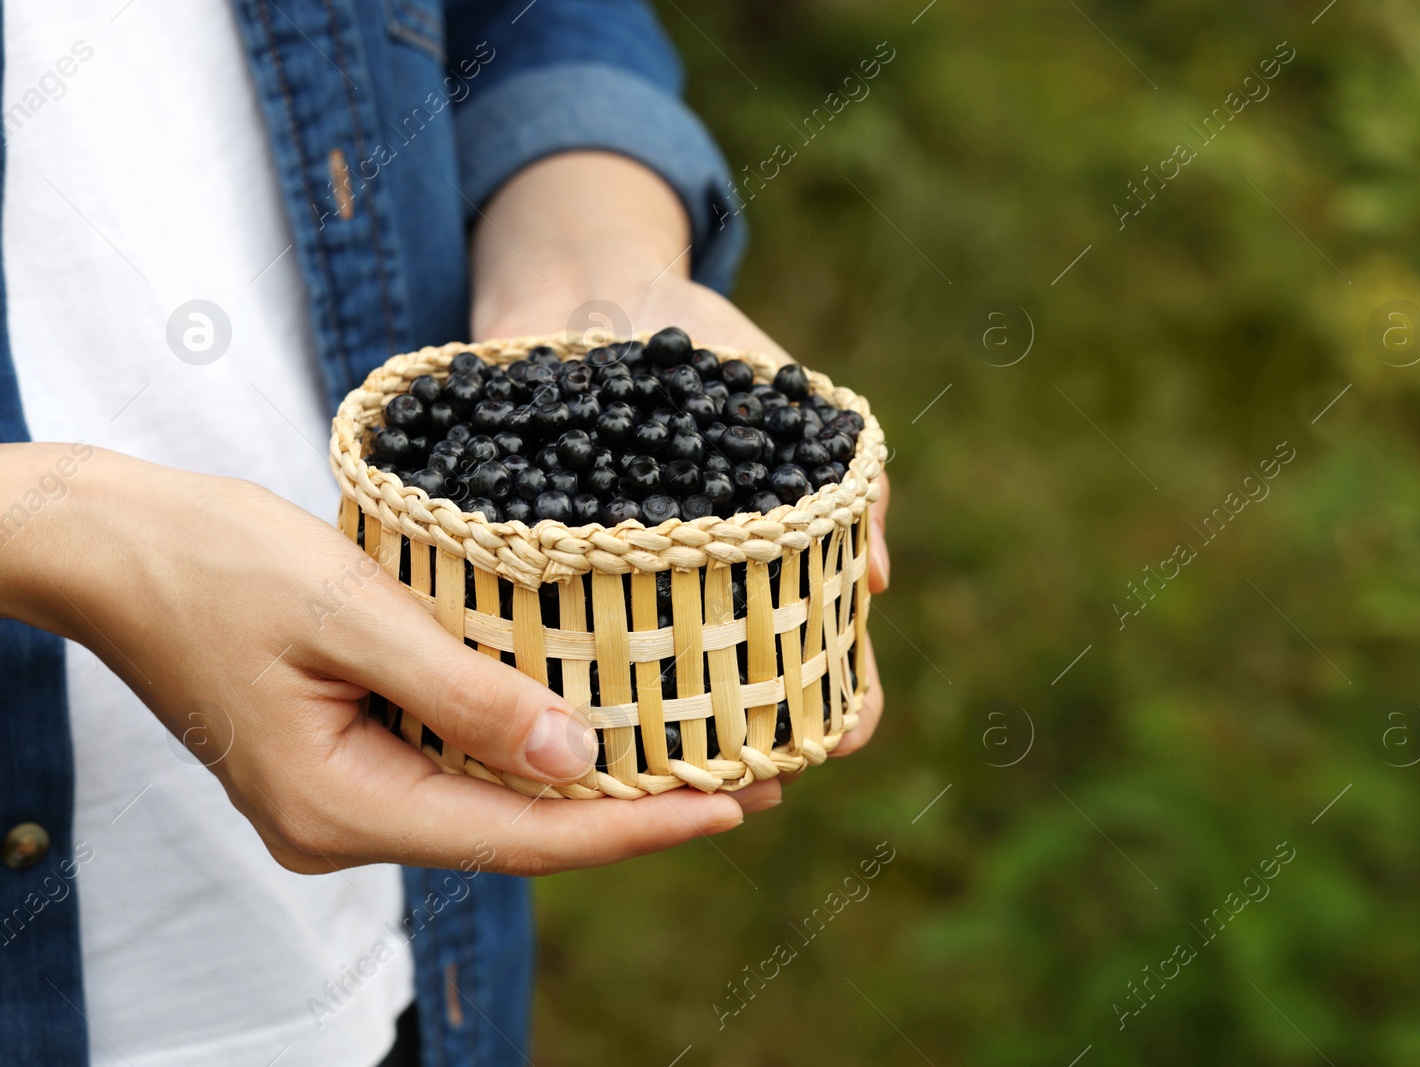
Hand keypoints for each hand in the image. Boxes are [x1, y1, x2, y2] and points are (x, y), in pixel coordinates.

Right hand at [0, 445, 777, 875]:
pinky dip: (533, 746)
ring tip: (699, 756)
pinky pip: (459, 764)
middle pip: (518, 831)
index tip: (731, 805)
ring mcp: (346, 790)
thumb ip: (464, 691)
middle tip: (748, 779)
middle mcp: (346, 819)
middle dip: (632, 808)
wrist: (116, 543)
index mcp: (341, 805)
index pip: (521, 837)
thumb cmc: (214, 563)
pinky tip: (598, 722)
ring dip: (591, 779)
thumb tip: (577, 753)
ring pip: (495, 801)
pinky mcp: (349, 750)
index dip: (634, 825)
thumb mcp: (351, 613)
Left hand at [470, 152, 891, 764]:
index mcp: (752, 556)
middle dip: (750, 753)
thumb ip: (823, 458)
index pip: (822, 655)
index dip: (838, 705)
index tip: (837, 734)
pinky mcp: (533, 583)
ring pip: (643, 698)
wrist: (561, 284)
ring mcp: (610, 595)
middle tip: (745, 790)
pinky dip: (558, 693)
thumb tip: (876, 578)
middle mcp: (686, 591)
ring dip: (658, 749)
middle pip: (738, 699)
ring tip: (657, 784)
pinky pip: (552, 650)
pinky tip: (553, 730)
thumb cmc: (676, 321)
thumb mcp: (758, 376)